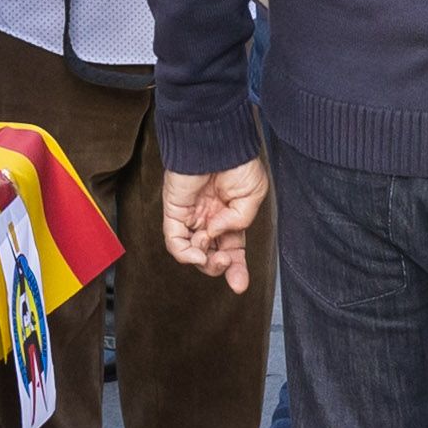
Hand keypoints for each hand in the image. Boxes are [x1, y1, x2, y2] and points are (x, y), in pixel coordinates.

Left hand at [166, 160, 269, 290]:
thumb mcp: (252, 196)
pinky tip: (198, 253)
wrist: (217, 142)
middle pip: (211, 257)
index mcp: (230, 218)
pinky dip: (185, 253)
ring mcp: (192, 217)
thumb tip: (217, 234)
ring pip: (192, 253)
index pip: (231, 251)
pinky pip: (174, 240)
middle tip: (225, 262)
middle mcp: (209, 220)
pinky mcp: (175, 211)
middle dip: (220, 268)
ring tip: (213, 254)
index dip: (236, 269)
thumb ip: (239, 221)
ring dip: (204, 262)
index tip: (239, 285)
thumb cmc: (236, 162)